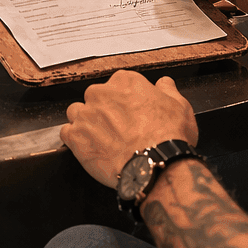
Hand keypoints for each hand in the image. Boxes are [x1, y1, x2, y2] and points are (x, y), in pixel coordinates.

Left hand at [61, 71, 198, 186]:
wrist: (155, 166)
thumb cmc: (169, 138)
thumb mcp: (180, 107)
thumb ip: (168, 91)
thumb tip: (164, 83)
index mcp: (125, 81)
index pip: (118, 84)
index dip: (124, 101)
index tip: (130, 113)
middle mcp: (101, 93)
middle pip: (95, 97)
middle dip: (103, 111)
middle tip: (118, 129)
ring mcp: (86, 114)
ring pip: (77, 113)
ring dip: (86, 123)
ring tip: (101, 139)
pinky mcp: (75, 136)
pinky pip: (67, 133)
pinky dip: (75, 140)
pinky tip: (90, 148)